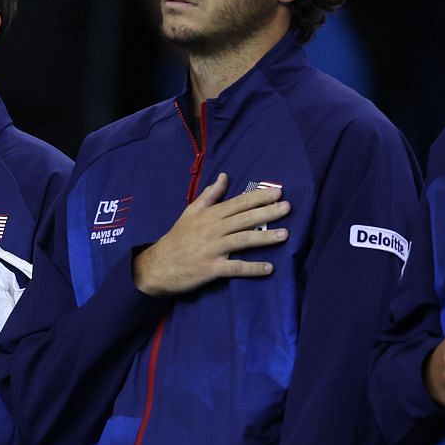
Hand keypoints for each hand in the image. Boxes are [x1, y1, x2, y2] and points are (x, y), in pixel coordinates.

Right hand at [132, 172, 289, 296]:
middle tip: (287, 207)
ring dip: (264, 238)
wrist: (158, 265)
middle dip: (267, 212)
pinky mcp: (211, 269)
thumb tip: (224, 176)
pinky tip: (269, 268)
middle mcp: (213, 230)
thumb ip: (209, 195)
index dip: (258, 197)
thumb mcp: (190, 212)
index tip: (278, 192)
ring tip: (285, 235)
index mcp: (210, 215)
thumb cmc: (178, 238)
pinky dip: (252, 268)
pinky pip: (235, 268)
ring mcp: (213, 249)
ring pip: (242, 240)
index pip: (238, 203)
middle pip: (244, 219)